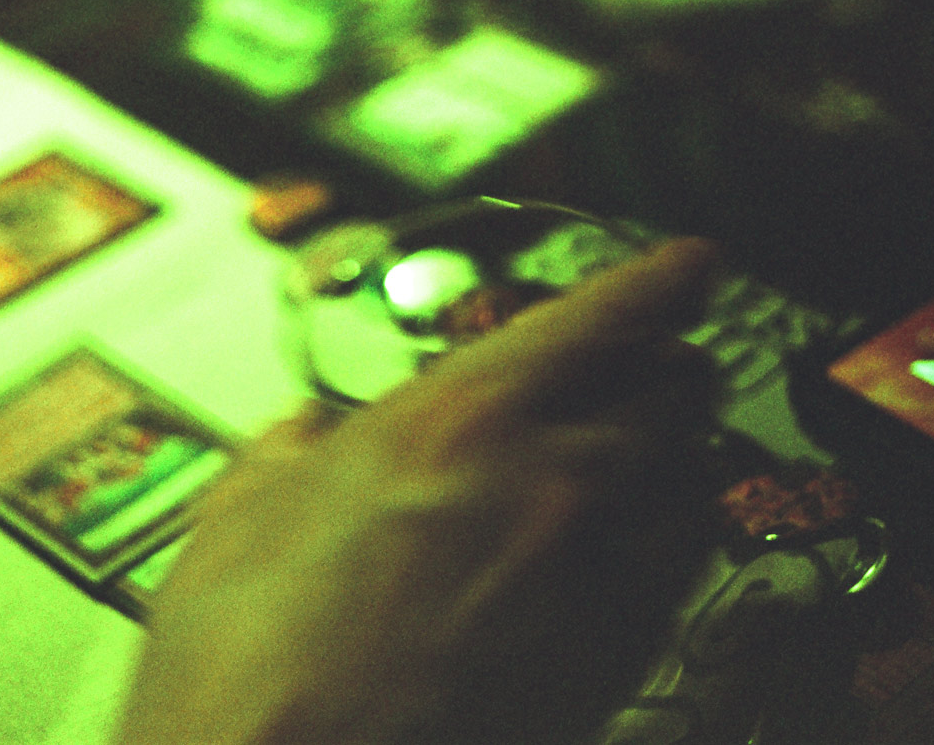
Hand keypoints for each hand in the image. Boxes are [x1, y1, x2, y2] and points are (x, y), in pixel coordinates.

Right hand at [114, 238, 722, 744]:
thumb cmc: (249, 665)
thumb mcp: (239, 517)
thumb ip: (288, 454)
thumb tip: (300, 435)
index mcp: (454, 421)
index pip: (599, 320)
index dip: (660, 281)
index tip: (693, 265)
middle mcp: (548, 486)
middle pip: (677, 396)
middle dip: (675, 371)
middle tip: (656, 367)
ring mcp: (594, 581)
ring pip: (694, 488)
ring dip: (676, 462)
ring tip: (644, 463)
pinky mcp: (613, 668)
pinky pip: (678, 580)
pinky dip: (665, 548)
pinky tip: (621, 558)